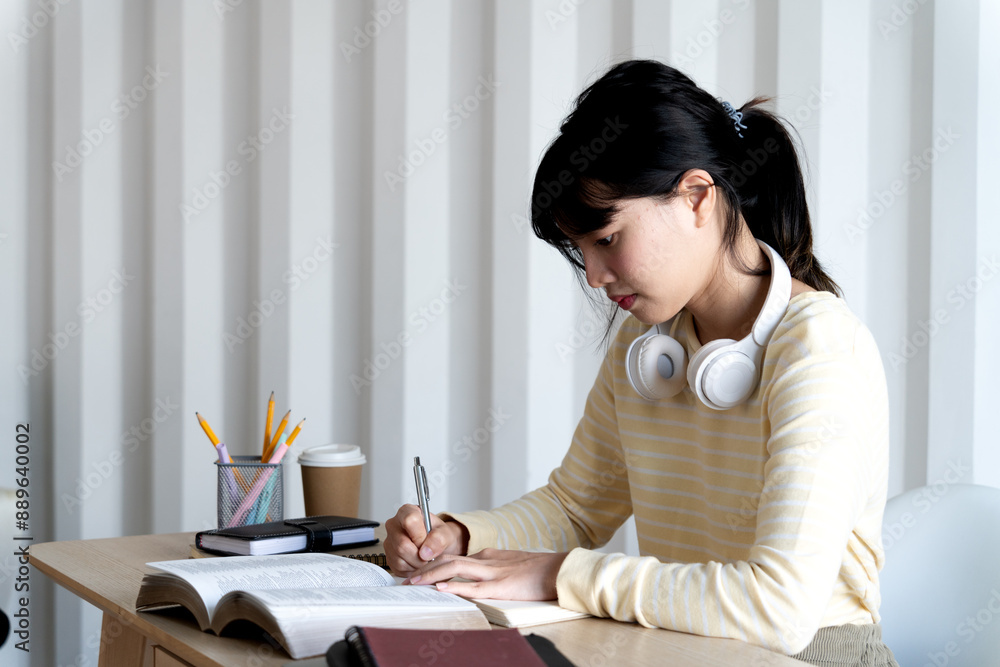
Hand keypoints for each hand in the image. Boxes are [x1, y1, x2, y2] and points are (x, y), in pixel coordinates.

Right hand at [383, 504, 468, 576]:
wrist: (436, 545)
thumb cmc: (438, 535)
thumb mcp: (445, 533)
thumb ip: (439, 538)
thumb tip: (426, 552)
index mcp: (407, 512)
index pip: (409, 520)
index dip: (420, 536)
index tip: (427, 543)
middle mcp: (394, 525)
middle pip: (402, 545)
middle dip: (420, 556)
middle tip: (430, 556)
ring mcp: (389, 542)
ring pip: (400, 559)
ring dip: (417, 565)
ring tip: (425, 559)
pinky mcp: (389, 557)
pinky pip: (398, 568)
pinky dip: (412, 570)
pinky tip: (418, 563)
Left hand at [404, 548, 568, 600]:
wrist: (558, 569)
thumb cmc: (537, 570)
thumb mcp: (509, 565)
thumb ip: (491, 569)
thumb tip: (473, 580)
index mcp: (488, 556)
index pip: (454, 558)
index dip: (433, 565)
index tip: (418, 573)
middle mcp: (487, 561)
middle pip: (448, 560)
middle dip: (425, 569)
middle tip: (407, 579)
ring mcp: (493, 573)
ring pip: (455, 569)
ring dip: (431, 575)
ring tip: (414, 582)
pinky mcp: (502, 586)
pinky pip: (474, 587)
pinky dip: (456, 587)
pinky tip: (442, 589)